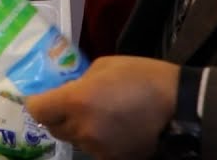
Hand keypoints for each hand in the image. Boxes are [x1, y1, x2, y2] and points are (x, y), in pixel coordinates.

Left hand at [25, 56, 178, 158]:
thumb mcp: (105, 66)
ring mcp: (97, 148)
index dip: (37, 103)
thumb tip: (70, 92)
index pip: (37, 110)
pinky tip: (114, 129)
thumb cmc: (142, 77)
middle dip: (58, 116)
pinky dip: (97, 141)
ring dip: (80, 128)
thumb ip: (81, 81)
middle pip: (54, 128)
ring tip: (101, 115)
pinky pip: (94, 150)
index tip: (42, 98)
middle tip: (73, 104)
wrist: (180, 105)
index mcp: (76, 101)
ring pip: (75, 140)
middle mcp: (82, 129)